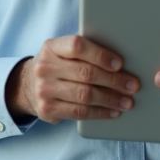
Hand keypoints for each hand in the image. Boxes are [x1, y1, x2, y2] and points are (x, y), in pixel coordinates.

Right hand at [6, 36, 138, 123]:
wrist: (27, 85)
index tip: (120, 64)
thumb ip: (85, 51)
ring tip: (127, 101)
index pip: (77, 46)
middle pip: (85, 74)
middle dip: (114, 81)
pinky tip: (113, 112)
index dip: (100, 55)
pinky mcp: (47, 109)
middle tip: (132, 86)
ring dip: (110, 99)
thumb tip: (122, 62)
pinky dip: (100, 113)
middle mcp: (45, 67)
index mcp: (52, 47)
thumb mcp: (63, 52)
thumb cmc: (58, 65)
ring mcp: (44, 89)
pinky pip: (79, 113)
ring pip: (84, 95)